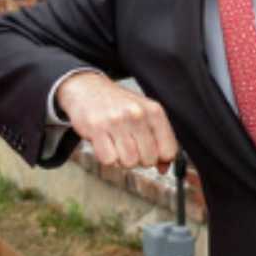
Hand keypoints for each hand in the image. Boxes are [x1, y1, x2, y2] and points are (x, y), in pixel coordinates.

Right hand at [57, 71, 175, 173]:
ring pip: (129, 162)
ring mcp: (117, 120)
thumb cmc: (117, 103)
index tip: (151, 152)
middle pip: (149, 160)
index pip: (169, 151)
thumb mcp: (144, 114)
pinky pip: (108, 161)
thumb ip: (158, 139)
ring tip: (116, 143)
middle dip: (139, 159)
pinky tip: (104, 142)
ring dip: (121, 159)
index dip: (159, 158)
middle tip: (129, 145)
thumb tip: (165, 168)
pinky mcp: (97, 128)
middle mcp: (137, 114)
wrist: (87, 88)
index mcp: (153, 110)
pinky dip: (106, 157)